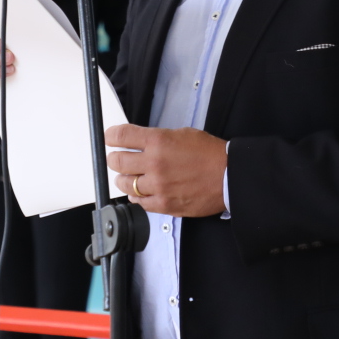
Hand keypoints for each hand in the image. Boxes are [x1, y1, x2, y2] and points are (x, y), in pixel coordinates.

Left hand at [105, 124, 226, 217]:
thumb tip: (142, 142)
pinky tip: (139, 193)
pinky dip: (136, 197)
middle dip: (114, 158)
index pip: (122, 136)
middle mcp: (154, 163)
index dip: (111, 136)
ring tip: (127, 177)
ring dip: (123, 179)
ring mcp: (157, 186)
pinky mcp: (163, 204)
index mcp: (158, 141)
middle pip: (117, 161)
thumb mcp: (183, 134)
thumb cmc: (210, 154)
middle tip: (116, 158)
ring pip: (125, 184)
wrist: (228, 176)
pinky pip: (140, 202)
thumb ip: (159, 138)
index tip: (110, 138)